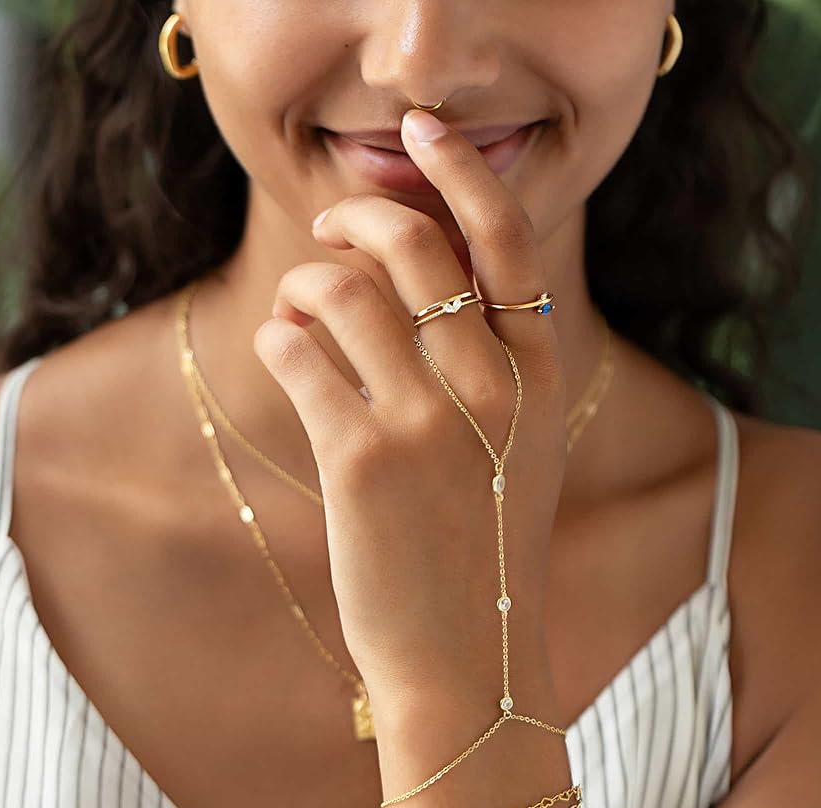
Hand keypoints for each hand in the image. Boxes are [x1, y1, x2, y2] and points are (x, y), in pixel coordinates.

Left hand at [253, 109, 567, 714]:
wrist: (470, 663)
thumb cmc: (486, 557)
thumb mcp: (518, 454)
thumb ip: (493, 370)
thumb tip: (416, 286)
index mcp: (540, 379)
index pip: (507, 240)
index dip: (461, 171)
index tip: (421, 131)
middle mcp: (492, 386)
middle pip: (415, 245)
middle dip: (360, 216)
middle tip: (331, 226)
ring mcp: (428, 420)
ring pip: (344, 290)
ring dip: (306, 282)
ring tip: (298, 308)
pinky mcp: (361, 458)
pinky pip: (299, 353)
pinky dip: (281, 338)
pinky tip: (285, 353)